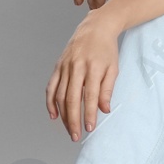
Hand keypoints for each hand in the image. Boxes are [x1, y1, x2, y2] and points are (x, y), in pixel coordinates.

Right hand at [46, 15, 120, 140]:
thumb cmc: (107, 50)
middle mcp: (77, 67)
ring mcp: (65, 67)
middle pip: (72, 98)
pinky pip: (51, 87)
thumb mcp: (113, 68)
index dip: (89, 114)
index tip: (89, 128)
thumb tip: (104, 110)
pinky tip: (54, 115)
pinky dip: (50, 102)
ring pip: (60, 95)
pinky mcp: (58, 66)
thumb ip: (107, 89)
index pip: (90, 96)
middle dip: (73, 119)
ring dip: (63, 115)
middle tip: (75, 135)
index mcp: (94, 68)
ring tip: (68, 129)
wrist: (95, 28)